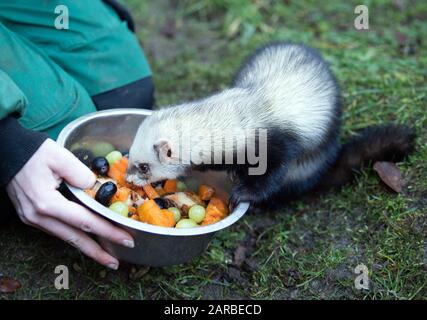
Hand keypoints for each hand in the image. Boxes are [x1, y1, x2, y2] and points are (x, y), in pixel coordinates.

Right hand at [6, 139, 133, 269]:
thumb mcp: (61, 157)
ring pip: (65, 237)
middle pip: (74, 238)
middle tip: (116, 262)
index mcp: (47, 202)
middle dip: (97, 252)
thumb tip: (96, 189)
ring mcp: (32, 219)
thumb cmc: (33, 153)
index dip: (107, 232)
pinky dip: (74, 235)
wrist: (8, 152)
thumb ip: (82, 174)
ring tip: (105, 255)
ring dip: (86, 247)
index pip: (85, 221)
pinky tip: (86, 238)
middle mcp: (39, 216)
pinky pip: (57, 230)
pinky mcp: (31, 217)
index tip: (126, 239)